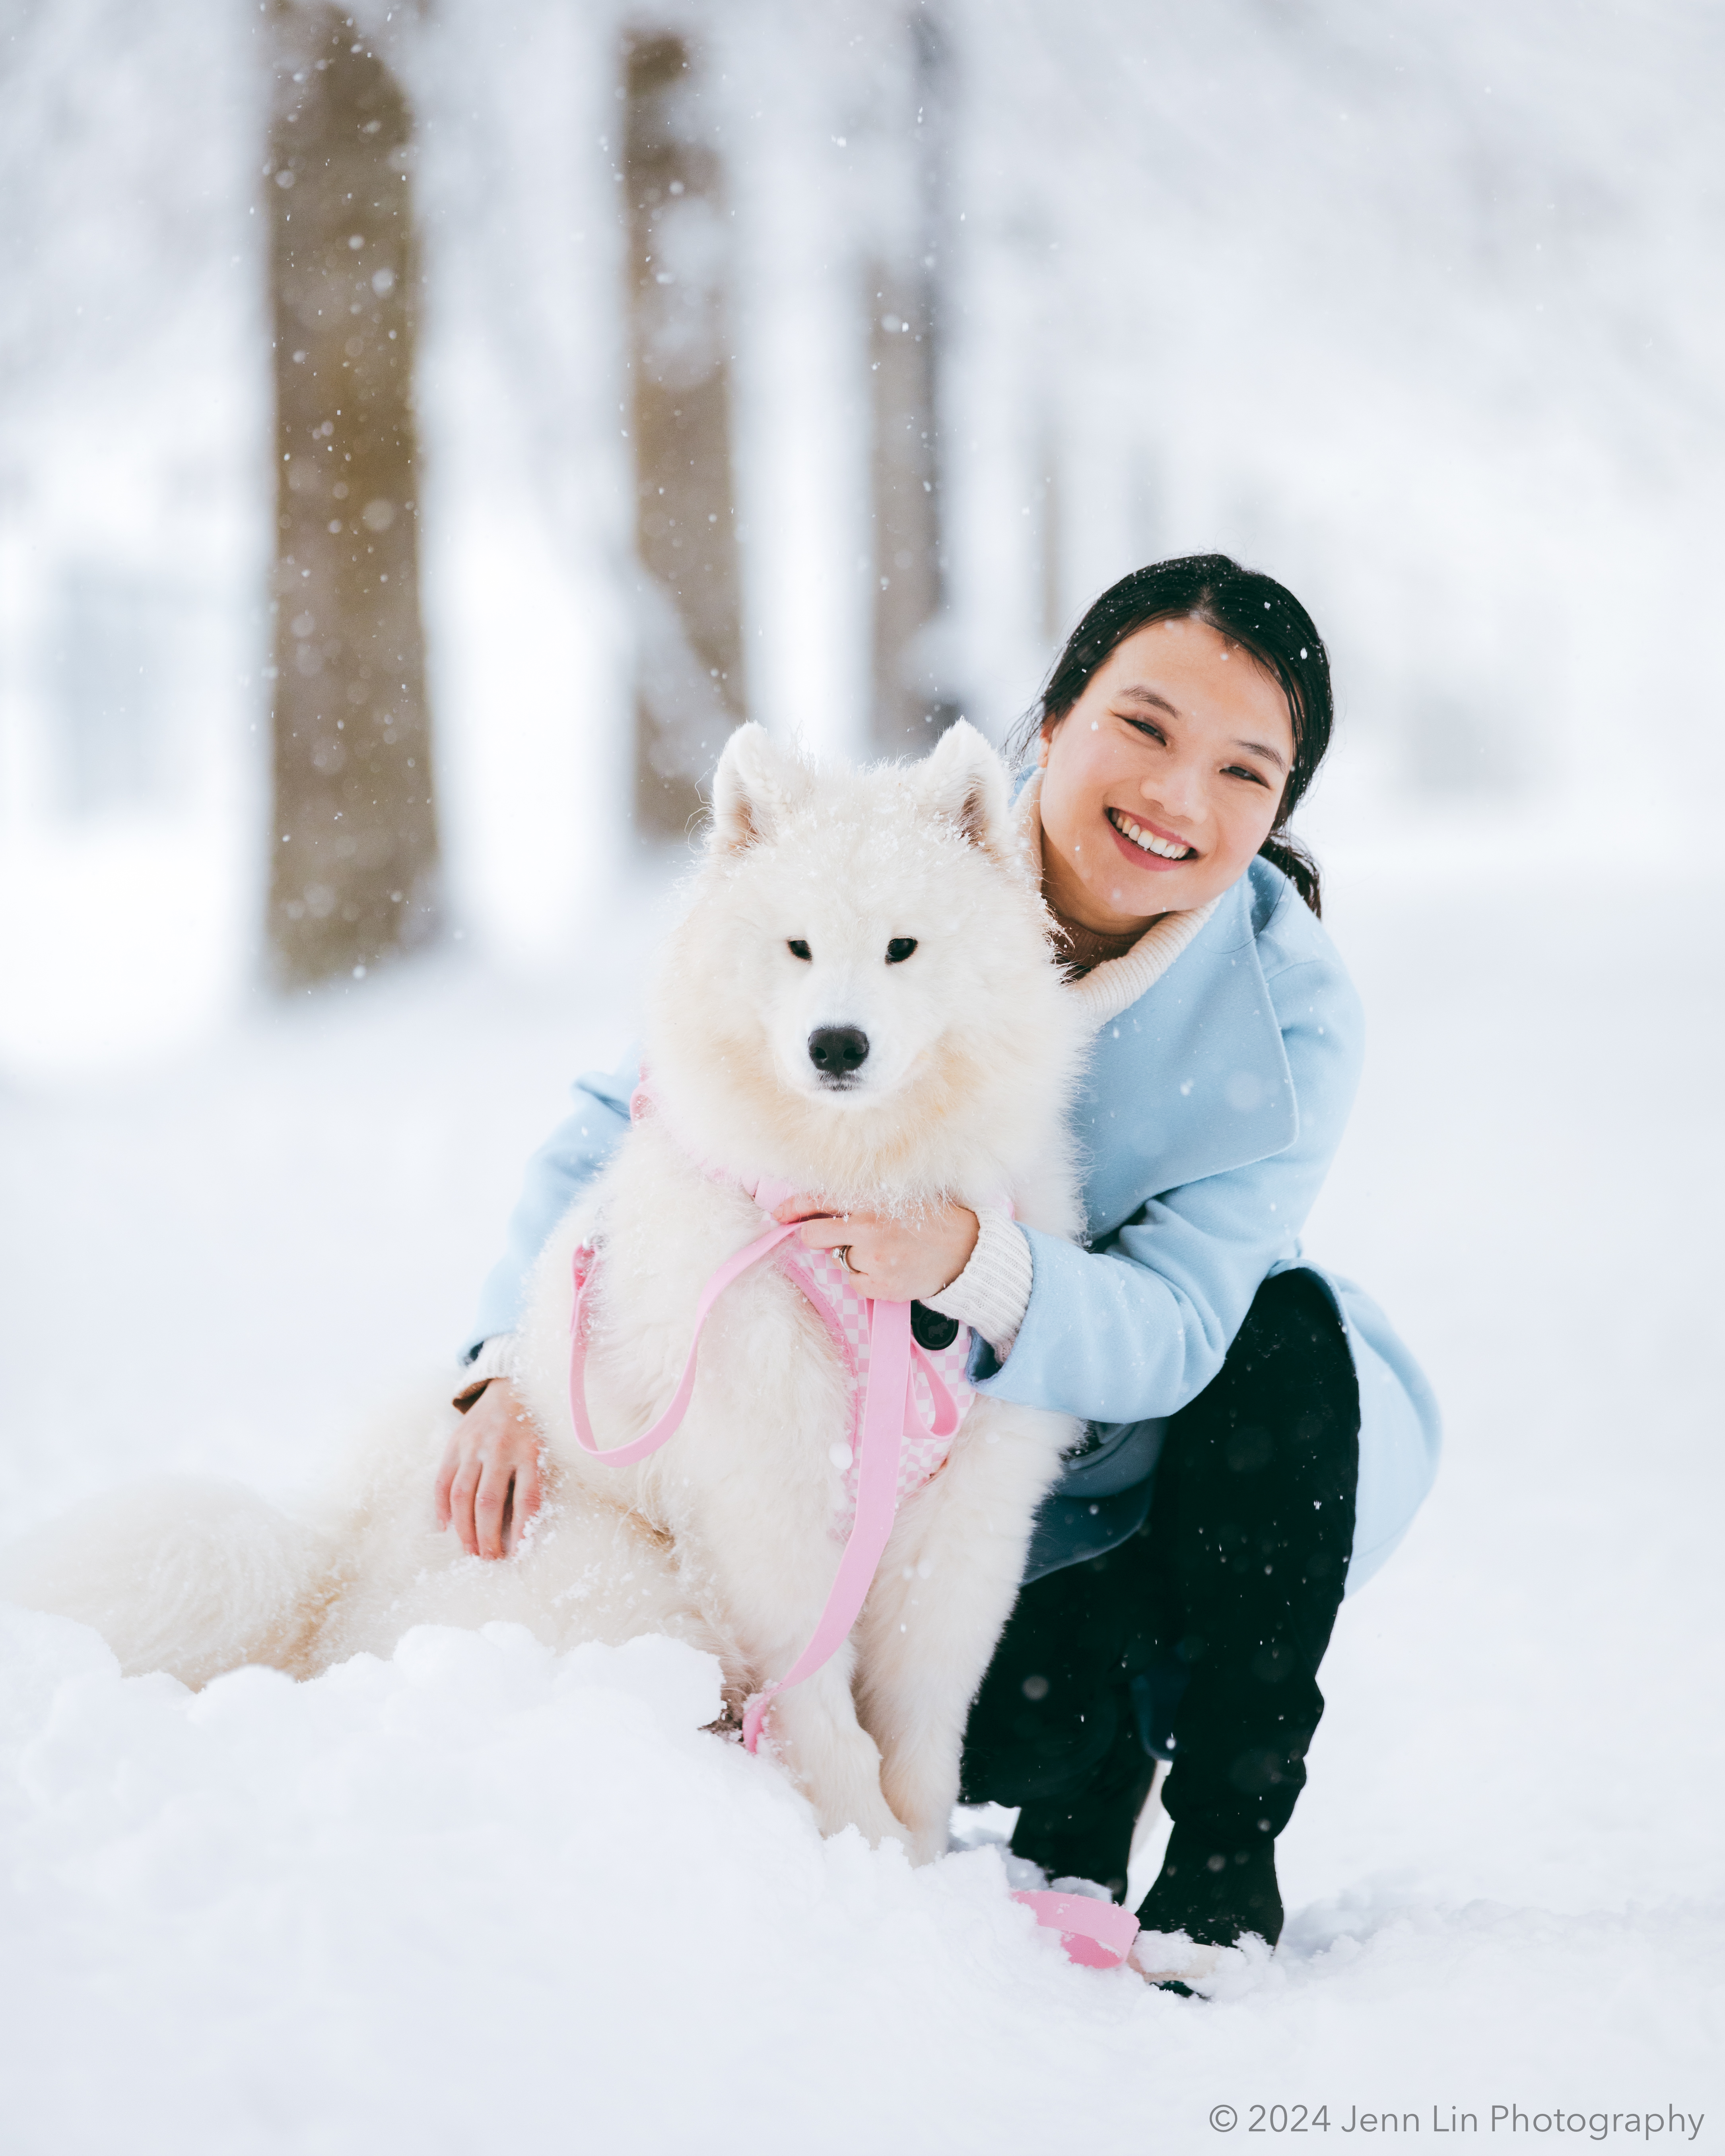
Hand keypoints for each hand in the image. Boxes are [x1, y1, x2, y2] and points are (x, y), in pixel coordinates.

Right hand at [434, 1378, 543, 1558]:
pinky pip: (442, 1480)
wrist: (511, 1386)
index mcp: (530, 1452)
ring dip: (463, 1528)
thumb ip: (535, 1480)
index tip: (518, 1555)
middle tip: (489, 1559)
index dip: (521, 1532)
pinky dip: (441, 1506)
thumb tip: (527, 1528)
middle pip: (488, 1502)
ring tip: (469, 1550)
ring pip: (462, 1495)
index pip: (526, 1500)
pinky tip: (445, 1526)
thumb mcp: (544, 1448)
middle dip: (486, 1537)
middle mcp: (500, 1449)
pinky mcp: (455, 1443)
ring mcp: (474, 1445)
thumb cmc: (533, 1427)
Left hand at [773, 1195, 978, 1302]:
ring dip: (855, 1258)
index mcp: (871, 1200)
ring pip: (839, 1261)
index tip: (778, 1215)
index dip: (792, 1208)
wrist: (968, 1249)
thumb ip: (860, 1202)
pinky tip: (892, 1269)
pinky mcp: (883, 1286)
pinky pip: (856, 1283)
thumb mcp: (897, 1198)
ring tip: (888, 1252)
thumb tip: (818, 1210)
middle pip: (813, 1237)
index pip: (818, 1201)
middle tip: (839, 1238)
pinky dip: (868, 1279)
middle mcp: (869, 1228)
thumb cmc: (931, 1220)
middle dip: (816, 1237)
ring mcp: (875, 1259)